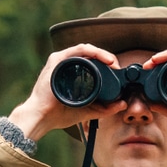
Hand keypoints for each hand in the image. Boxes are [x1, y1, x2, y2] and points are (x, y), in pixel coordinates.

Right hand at [8, 44, 127, 141]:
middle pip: (91, 54)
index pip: (93, 62)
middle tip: (117, 67)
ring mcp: (62, 61)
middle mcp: (67, 65)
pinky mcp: (57, 60)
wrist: (43, 117)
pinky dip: (92, 51)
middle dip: (107, 57)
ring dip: (102, 53)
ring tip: (112, 62)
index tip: (118, 72)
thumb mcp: (88, 110)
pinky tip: (101, 57)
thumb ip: (105, 108)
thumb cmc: (59, 114)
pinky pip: (78, 50)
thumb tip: (123, 104)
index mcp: (73, 73)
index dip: (108, 64)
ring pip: (86, 49)